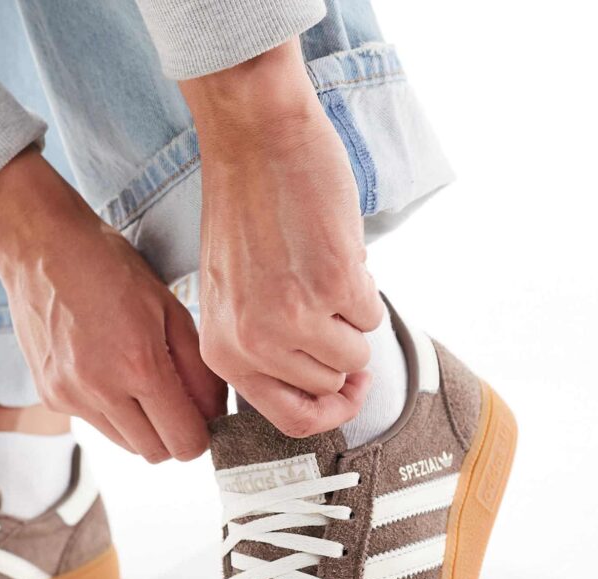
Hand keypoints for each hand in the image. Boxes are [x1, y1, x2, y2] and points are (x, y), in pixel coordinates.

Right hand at [0, 149, 225, 460]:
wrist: (40, 246)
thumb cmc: (110, 268)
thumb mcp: (170, 309)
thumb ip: (198, 370)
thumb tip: (215, 414)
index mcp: (140, 366)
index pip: (184, 441)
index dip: (200, 434)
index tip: (203, 418)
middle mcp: (101, 389)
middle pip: (156, 453)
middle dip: (174, 436)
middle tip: (177, 404)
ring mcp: (71, 396)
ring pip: (126, 445)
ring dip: (143, 428)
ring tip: (141, 385)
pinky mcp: (51, 396)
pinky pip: (96, 425)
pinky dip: (112, 412)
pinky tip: (109, 374)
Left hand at [181, 40, 382, 437]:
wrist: (256, 139)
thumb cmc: (246, 212)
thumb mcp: (232, 300)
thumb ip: (264, 351)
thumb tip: (326, 389)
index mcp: (224, 352)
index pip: (292, 419)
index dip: (331, 412)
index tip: (348, 390)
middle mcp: (254, 344)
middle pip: (330, 386)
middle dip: (340, 349)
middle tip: (331, 308)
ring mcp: (294, 318)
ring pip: (355, 356)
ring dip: (352, 319)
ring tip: (324, 275)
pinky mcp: (334, 286)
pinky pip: (373, 317)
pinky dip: (365, 288)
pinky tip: (334, 254)